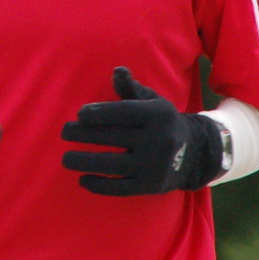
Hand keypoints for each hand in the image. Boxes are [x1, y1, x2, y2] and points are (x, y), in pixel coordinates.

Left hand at [61, 67, 222, 195]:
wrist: (193, 153)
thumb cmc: (161, 122)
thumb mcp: (152, 101)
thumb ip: (131, 88)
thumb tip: (117, 71)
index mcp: (158, 115)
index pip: (122, 112)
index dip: (97, 113)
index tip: (79, 115)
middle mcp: (158, 140)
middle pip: (112, 137)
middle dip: (83, 135)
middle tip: (65, 132)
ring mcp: (154, 166)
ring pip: (111, 164)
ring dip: (83, 161)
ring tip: (66, 158)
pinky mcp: (150, 186)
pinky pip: (119, 187)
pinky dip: (98, 185)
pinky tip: (82, 179)